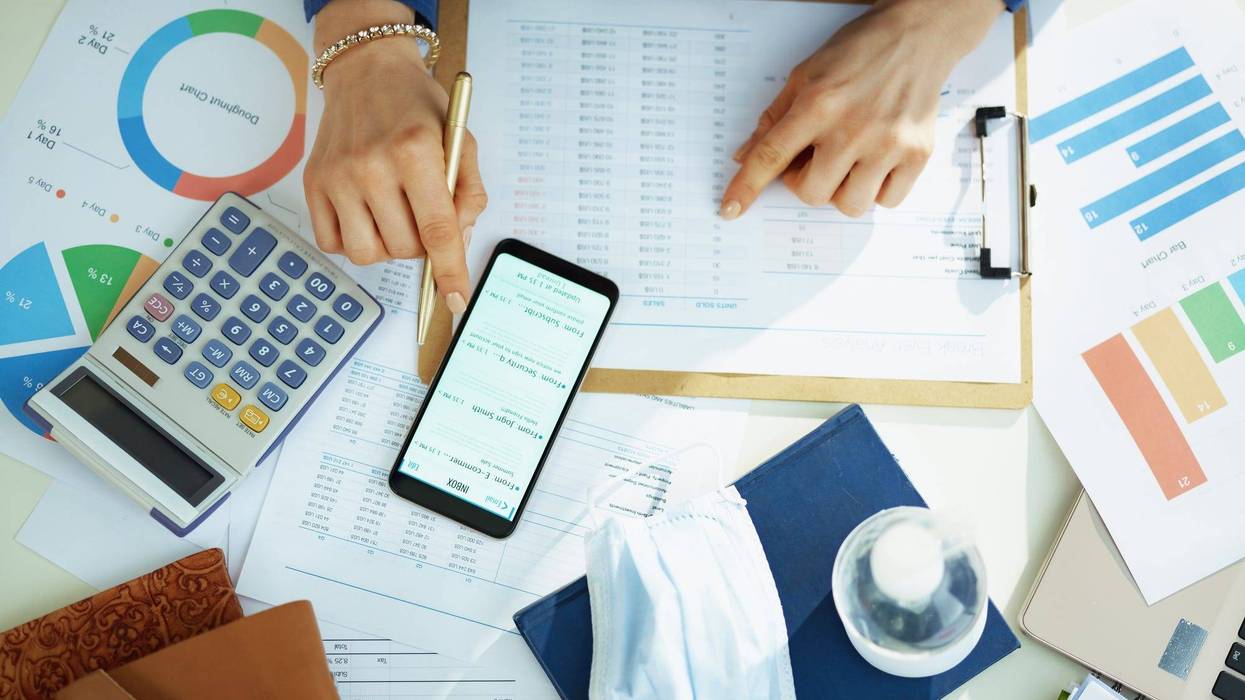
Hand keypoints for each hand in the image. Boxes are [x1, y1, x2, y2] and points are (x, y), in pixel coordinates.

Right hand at [304, 0, 486, 312]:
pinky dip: (356, 239)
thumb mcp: (460, 139)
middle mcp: (371, 165)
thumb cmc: (416, 106)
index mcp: (415, 151)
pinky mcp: (313, 183)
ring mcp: (337, 176)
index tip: (456, 299)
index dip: (449, 270)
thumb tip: (457, 244)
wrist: (365, 71)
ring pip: (368, 254)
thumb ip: (468, 193)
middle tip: (422, 214)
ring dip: (388, 247)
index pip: (437, 229)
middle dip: (422, 245)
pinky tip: (367, 213)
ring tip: (394, 214)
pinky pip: (334, 243)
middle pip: (404, 248)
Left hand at [721, 0, 1002, 218]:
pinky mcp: (917, 154)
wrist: (917, 35)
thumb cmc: (858, 52)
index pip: (770, 156)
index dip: (746, 187)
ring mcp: (888, 144)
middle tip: (815, 159)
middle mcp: (852, 128)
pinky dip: (877, 191)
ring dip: (841, 191)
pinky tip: (876, 162)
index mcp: (818, 104)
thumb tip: (743, 157)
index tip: (730, 210)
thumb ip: (774, 118)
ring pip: (849, 205)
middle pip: (811, 193)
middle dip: (805, 183)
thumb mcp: (805, 75)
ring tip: (848, 162)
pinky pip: (887, 201)